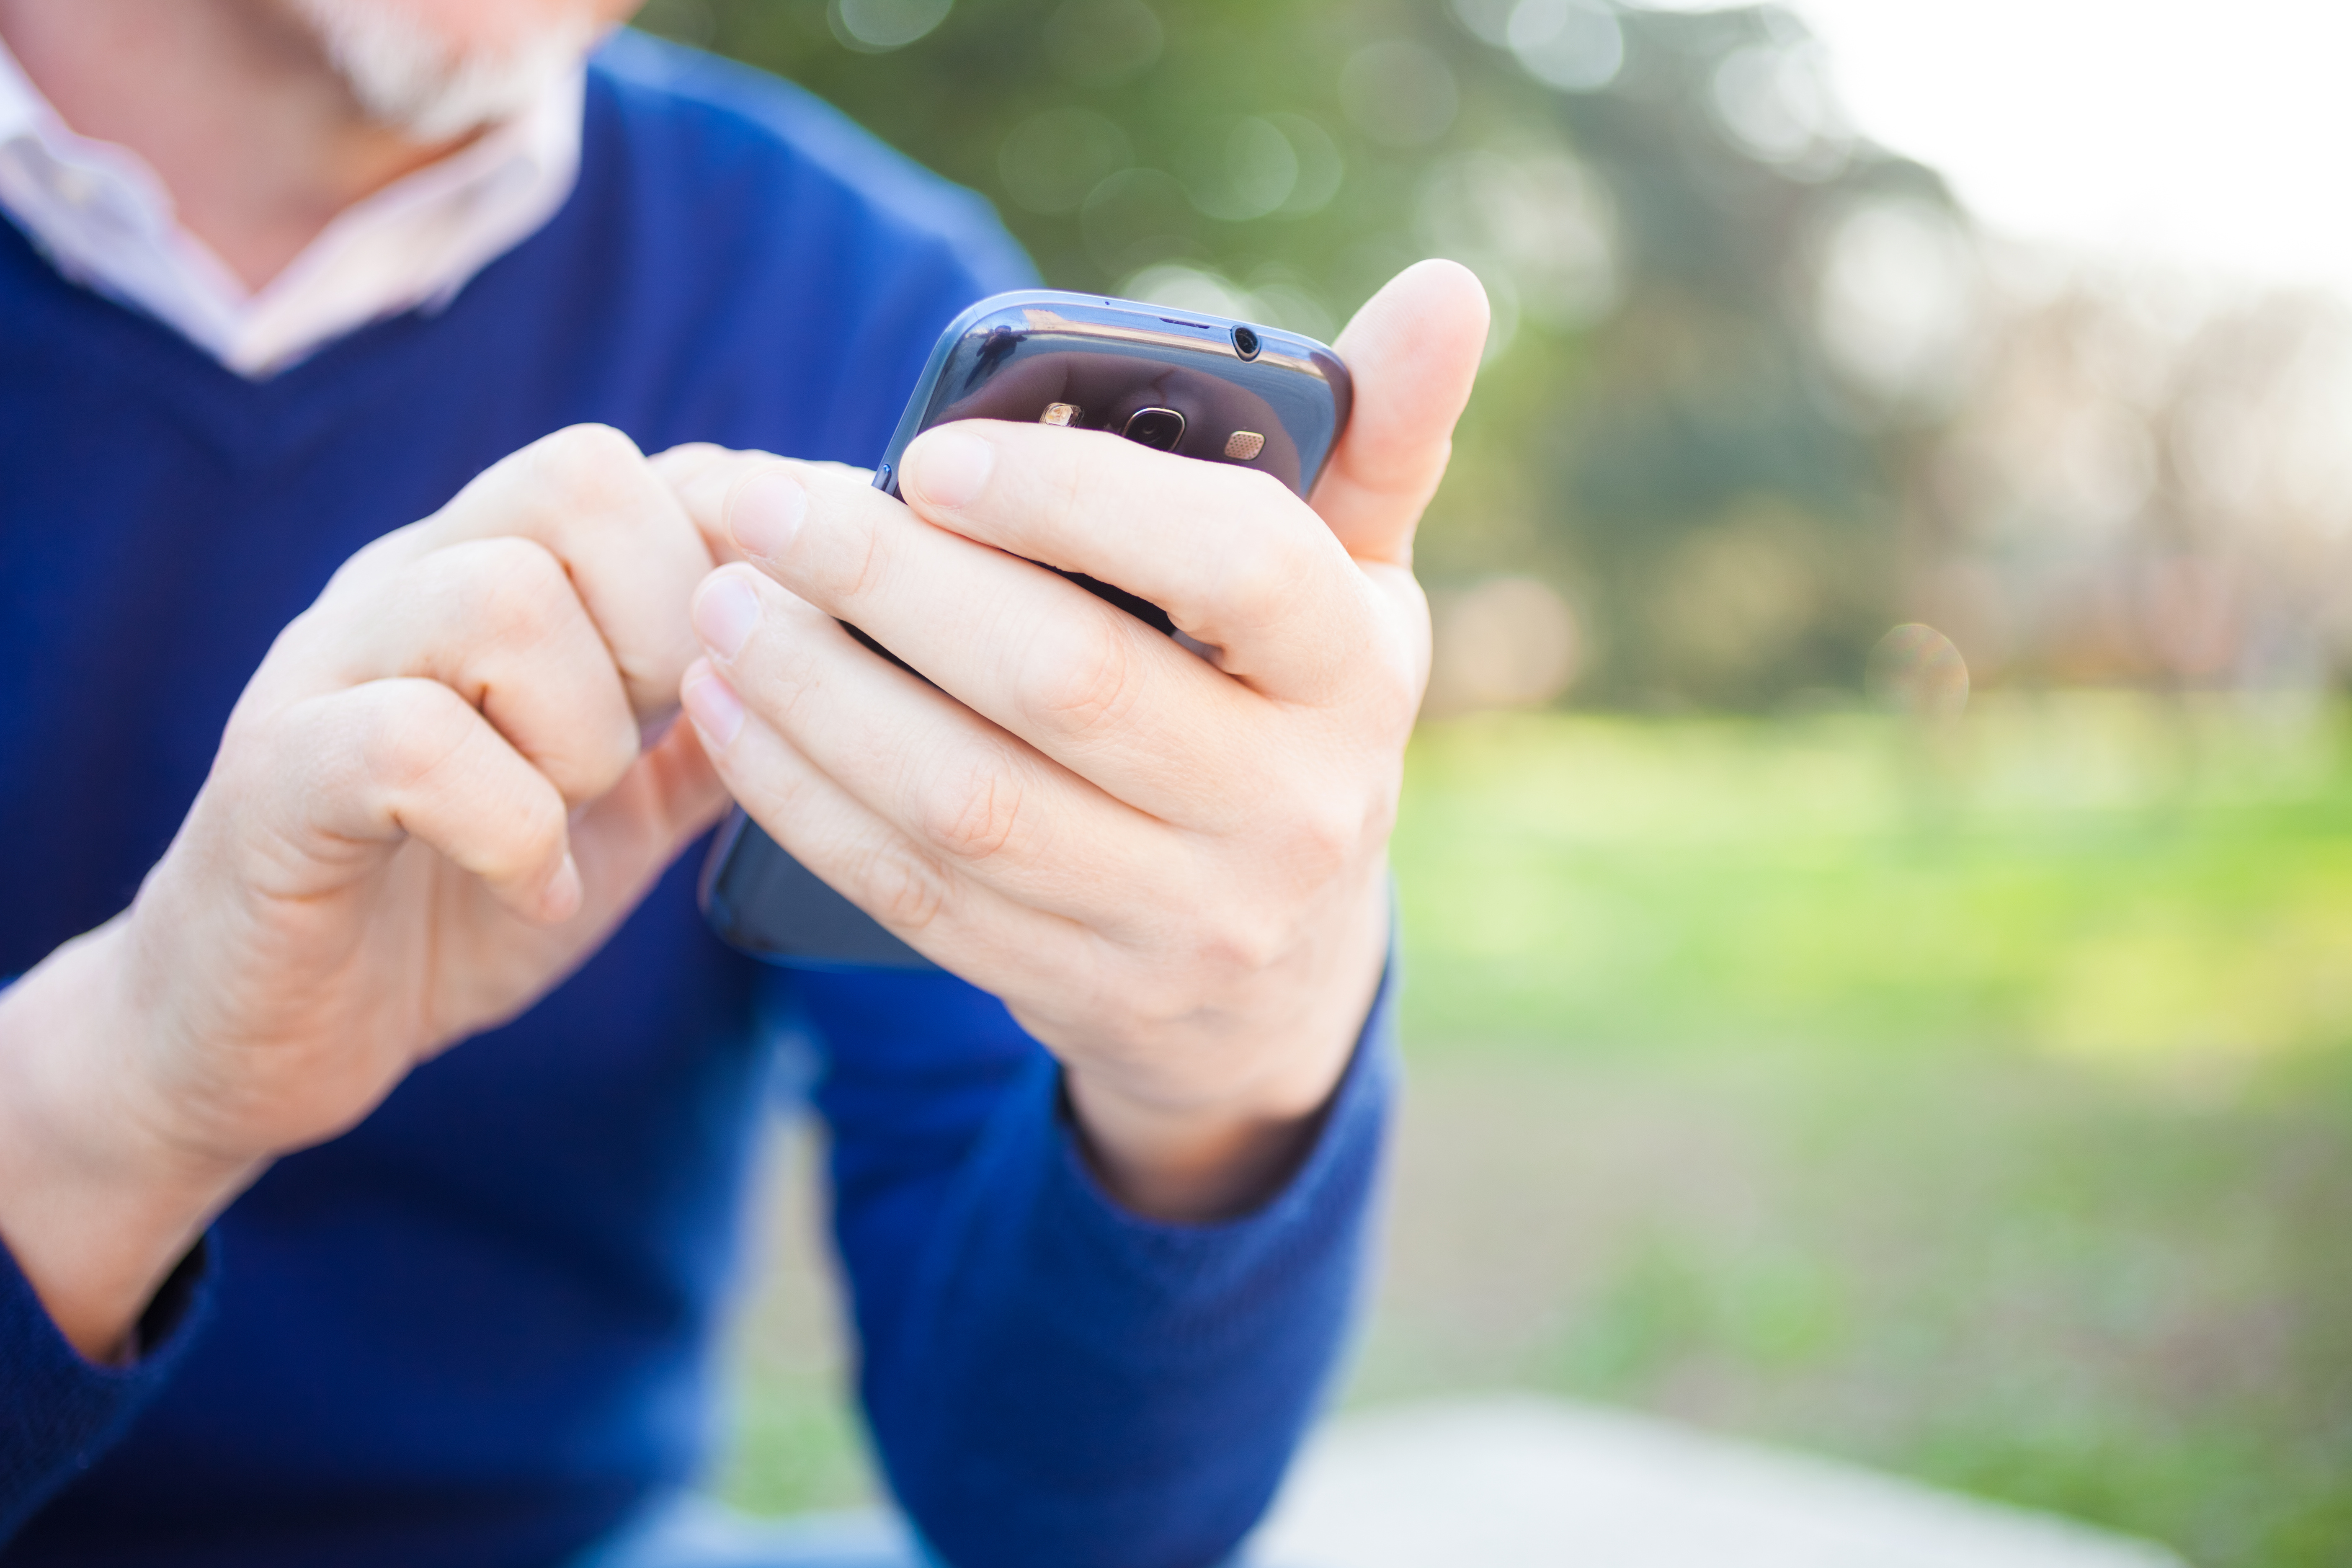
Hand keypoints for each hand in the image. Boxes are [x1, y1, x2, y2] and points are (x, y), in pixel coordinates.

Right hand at [0, 425, 731, 1358]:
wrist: (268, 1032)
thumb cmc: (455, 903)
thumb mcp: (623, 806)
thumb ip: (715, 730)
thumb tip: (846, 660)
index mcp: (496, 573)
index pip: (643, 466)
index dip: (751, 533)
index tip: (807, 625)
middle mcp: (410, 583)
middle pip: (582, 477)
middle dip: (667, 617)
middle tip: (652, 736)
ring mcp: (332, 666)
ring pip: (503, 598)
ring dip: (584, 730)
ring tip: (575, 815)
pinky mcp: (278, 774)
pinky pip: (412, 742)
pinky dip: (510, 829)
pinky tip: (532, 884)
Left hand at [666, 262, 1488, 1219]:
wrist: (1279, 977)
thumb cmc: (1292, 717)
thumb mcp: (1357, 589)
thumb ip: (1381, 437)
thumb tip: (1447, 285)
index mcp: (1352, 675)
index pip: (1240, 569)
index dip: (1081, 502)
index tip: (931, 452)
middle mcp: (1288, 807)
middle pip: (1067, 686)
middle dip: (890, 587)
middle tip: (761, 503)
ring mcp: (1181, 918)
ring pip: (967, 803)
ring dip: (817, 697)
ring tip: (719, 602)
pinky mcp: (1075, 988)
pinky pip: (915, 894)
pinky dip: (806, 800)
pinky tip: (729, 715)